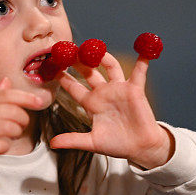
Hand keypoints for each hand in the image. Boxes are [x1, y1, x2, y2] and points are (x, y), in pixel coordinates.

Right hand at [0, 78, 41, 187]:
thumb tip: (7, 81)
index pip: (7, 94)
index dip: (26, 97)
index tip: (40, 102)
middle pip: (12, 111)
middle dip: (23, 120)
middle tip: (20, 127)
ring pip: (9, 128)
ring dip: (15, 134)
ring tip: (9, 137)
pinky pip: (0, 145)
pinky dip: (5, 147)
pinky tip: (0, 147)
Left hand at [50, 53, 174, 169]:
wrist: (139, 148)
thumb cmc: (116, 144)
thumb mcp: (92, 142)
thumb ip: (72, 140)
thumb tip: (52, 144)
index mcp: (91, 103)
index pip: (73, 87)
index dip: (63, 76)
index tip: (52, 64)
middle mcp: (103, 92)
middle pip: (89, 71)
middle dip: (79, 60)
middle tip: (69, 48)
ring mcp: (119, 89)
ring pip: (110, 66)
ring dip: (103, 55)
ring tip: (94, 46)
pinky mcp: (135, 90)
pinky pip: (139, 72)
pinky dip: (142, 60)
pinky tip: (143, 50)